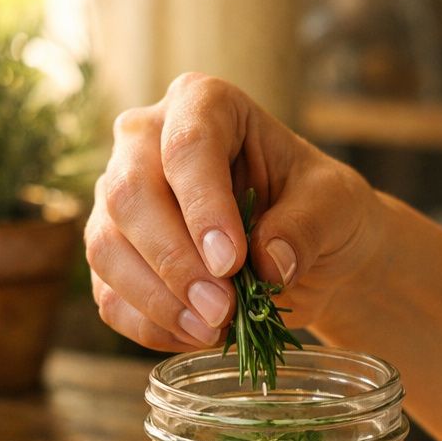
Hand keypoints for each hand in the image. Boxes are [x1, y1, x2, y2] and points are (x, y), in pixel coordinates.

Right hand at [85, 73, 385, 350]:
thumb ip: (306, 226)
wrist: (312, 249)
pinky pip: (109, 294)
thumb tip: (269, 262)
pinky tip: (195, 336)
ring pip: (106, 246)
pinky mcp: (116, 254)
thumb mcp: (335, 206)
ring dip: (156, 299)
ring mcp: (121, 199)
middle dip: (174, 262)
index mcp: (204, 104)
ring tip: (211, 329)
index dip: (203, 207)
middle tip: (221, 309)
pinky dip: (148, 324)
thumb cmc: (320, 207)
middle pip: (129, 194)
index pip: (187, 145)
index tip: (230, 262)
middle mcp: (146, 141)